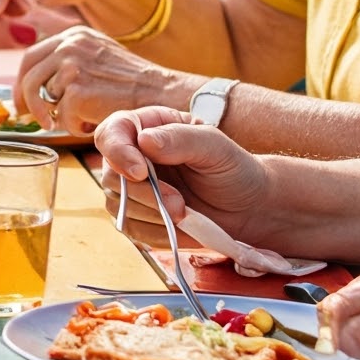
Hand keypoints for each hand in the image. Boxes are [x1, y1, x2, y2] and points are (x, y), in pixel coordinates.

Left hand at [13, 27, 190, 133]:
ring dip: (59, 117)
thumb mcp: (98, 56)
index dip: (22, 81)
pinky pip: (62, 118)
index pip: (31, 56)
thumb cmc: (133, 83)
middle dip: (27, 102)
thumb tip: (35, 81)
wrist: (162, 94)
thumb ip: (69, 60)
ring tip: (81, 120)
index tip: (22, 100)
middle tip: (33, 120)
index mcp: (73, 35)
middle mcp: (68, 46)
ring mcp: (71, 68)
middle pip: (28, 77)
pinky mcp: (76, 92)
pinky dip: (76, 128)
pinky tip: (95, 123)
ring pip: (44, 101)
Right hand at [94, 106, 274, 248]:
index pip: (110, 134)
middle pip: (110, 175)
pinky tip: (182, 226)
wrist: (248, 207)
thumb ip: (180, 139)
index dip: (118, 152)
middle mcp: (132, 156)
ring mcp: (131, 188)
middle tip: (180, 204)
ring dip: (153, 215)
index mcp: (145, 127)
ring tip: (187, 214)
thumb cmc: (233, 168)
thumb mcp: (214, 146)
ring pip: (117, 205)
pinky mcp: (137, 217)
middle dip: (145, 194)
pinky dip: (157, 232)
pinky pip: (131, 228)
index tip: (141, 172)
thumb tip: (144, 140)